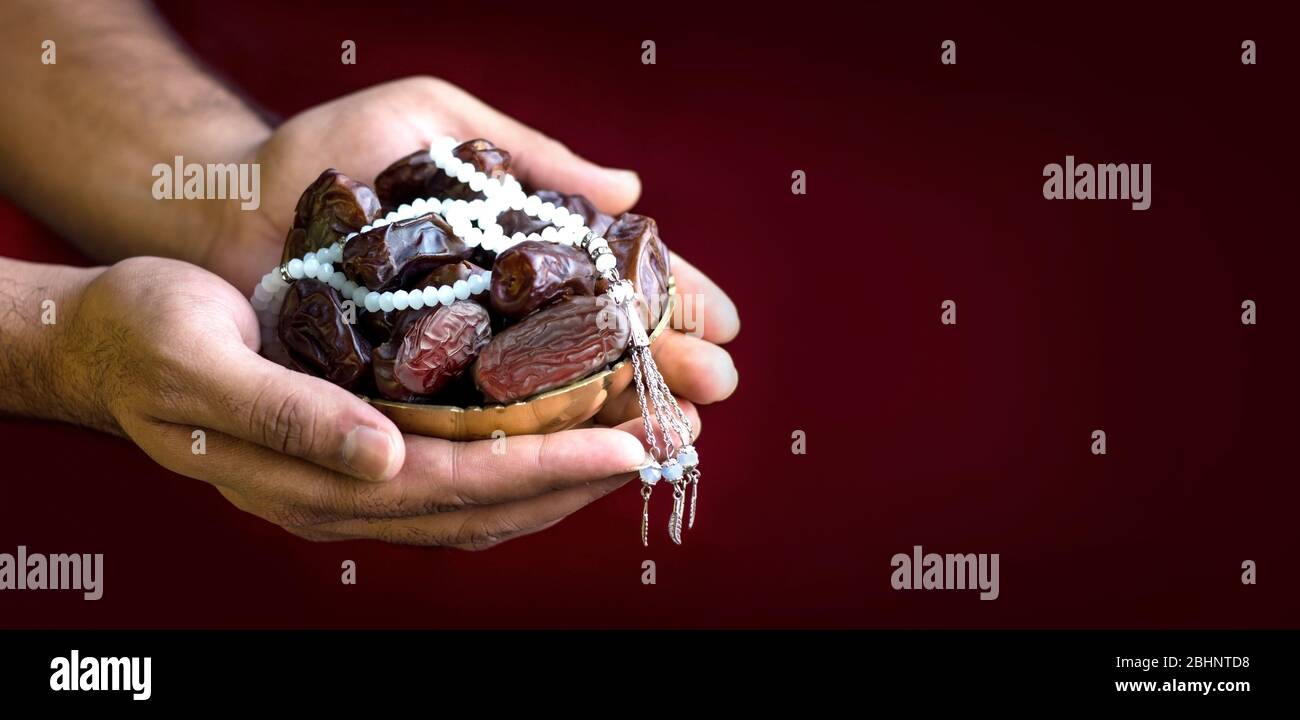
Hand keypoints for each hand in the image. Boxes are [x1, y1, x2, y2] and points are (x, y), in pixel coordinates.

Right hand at [55, 256, 696, 547]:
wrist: (106, 342)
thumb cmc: (147, 337)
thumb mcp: (202, 365)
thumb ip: (292, 417)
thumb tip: (383, 458)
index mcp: (314, 482)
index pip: (459, 485)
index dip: (549, 466)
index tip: (628, 443)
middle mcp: (348, 497)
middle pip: (492, 502)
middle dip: (585, 472)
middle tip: (670, 435)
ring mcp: (357, 486)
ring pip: (486, 498)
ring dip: (568, 468)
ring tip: (643, 433)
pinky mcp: (361, 459)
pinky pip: (462, 474)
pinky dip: (523, 456)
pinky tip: (566, 429)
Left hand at [217, 76, 740, 418]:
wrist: (226, 198)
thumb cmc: (327, 149)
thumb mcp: (434, 120)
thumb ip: (527, 154)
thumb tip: (628, 188)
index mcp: (514, 251)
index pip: (609, 279)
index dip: (669, 298)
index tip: (723, 321)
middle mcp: (494, 317)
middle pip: (596, 348)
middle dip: (662, 366)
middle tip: (717, 387)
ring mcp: (453, 367)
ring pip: (552, 400)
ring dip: (618, 415)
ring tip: (673, 428)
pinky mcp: (405, 406)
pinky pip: (480, 435)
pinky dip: (536, 447)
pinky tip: (588, 457)